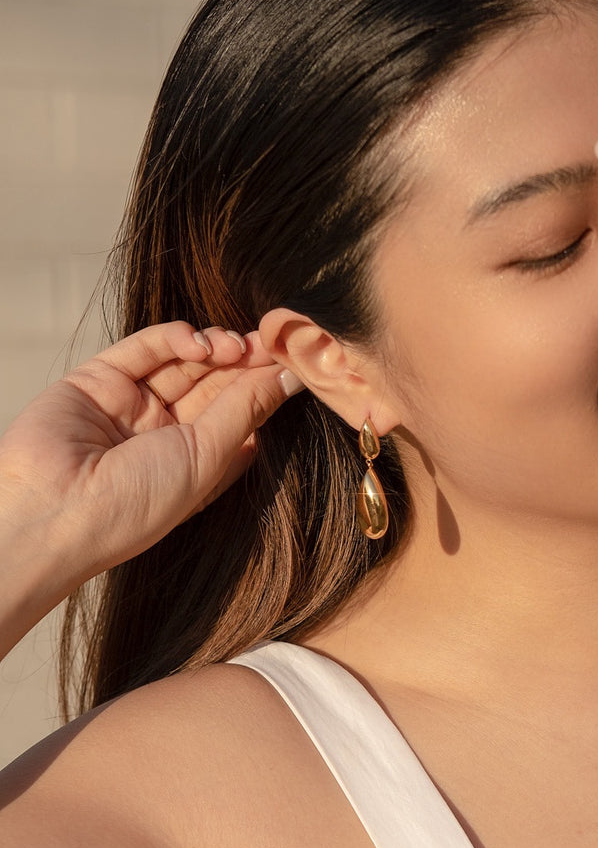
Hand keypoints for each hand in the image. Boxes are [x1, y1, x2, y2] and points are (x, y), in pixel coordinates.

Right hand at [0, 321, 302, 593]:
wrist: (54, 509)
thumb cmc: (134, 505)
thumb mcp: (206, 457)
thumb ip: (246, 410)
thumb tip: (290, 377)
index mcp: (192, 465)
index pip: (237, 417)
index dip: (263, 390)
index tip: (293, 367)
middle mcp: (162, 436)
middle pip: (213, 385)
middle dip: (244, 363)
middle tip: (272, 344)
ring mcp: (129, 407)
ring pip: (182, 364)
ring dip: (215, 348)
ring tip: (238, 345)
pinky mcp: (98, 380)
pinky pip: (144, 349)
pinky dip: (176, 338)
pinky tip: (201, 343)